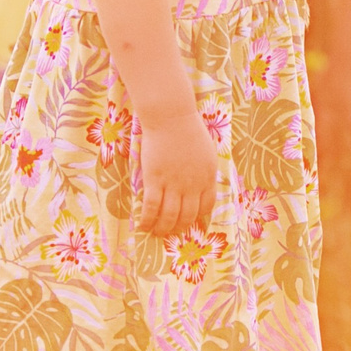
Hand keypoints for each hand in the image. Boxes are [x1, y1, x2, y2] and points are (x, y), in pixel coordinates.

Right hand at [136, 110, 218, 236]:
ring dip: (163, 228)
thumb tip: (201, 182)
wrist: (171, 117)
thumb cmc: (188, 129)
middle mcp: (192, 185)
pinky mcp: (155, 179)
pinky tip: (142, 225)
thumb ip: (204, 170)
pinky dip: (147, 219)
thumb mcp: (206, 152)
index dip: (197, 217)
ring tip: (157, 233)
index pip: (206, 206)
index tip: (190, 221)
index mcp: (207, 178)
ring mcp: (173, 184)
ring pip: (169, 216)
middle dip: (179, 228)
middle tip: (172, 233)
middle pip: (188, 215)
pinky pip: (151, 206)